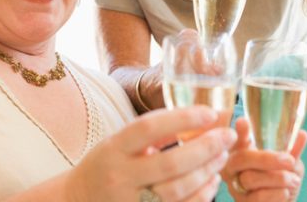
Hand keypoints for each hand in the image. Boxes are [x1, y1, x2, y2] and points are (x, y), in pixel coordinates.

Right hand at [67, 106, 236, 201]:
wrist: (78, 201)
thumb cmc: (106, 165)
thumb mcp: (119, 142)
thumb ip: (154, 132)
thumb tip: (198, 118)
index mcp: (113, 149)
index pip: (149, 128)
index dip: (183, 118)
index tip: (210, 113)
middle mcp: (119, 177)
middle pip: (171, 163)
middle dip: (206, 148)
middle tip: (227, 136)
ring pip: (178, 190)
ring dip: (207, 172)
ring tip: (222, 157)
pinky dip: (201, 195)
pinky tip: (211, 180)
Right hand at [221, 117, 306, 201]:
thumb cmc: (279, 182)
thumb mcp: (288, 164)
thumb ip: (292, 151)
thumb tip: (302, 134)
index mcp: (242, 152)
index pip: (238, 139)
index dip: (240, 131)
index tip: (244, 121)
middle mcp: (233, 168)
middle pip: (242, 158)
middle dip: (267, 158)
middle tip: (289, 160)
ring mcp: (235, 187)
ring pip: (250, 179)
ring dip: (276, 178)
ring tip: (293, 180)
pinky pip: (257, 198)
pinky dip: (274, 194)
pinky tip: (285, 192)